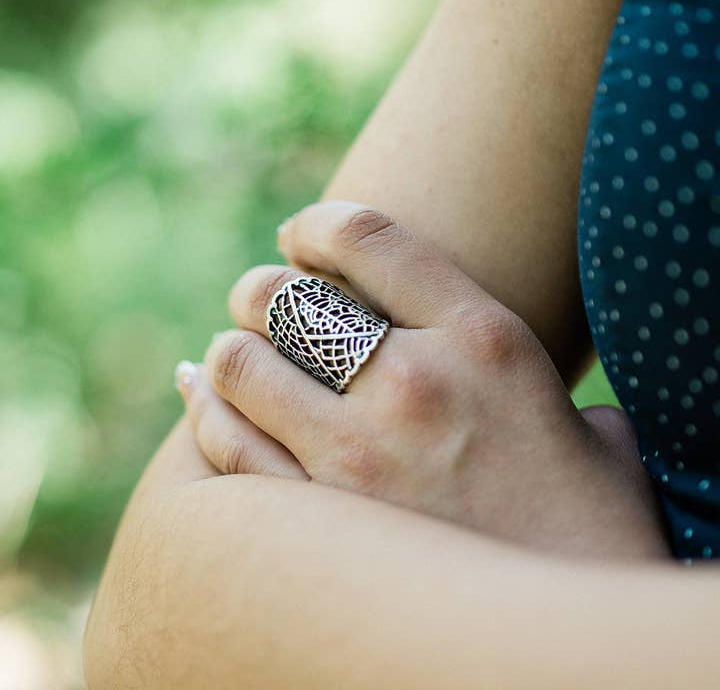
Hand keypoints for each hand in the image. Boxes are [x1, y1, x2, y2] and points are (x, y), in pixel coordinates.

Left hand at [178, 201, 665, 557]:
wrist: (560, 636)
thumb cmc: (589, 525)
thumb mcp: (593, 427)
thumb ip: (539, 383)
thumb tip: (513, 374)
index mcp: (483, 339)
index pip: (367, 236)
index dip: (316, 224)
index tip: (299, 235)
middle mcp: (412, 383)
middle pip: (285, 298)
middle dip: (260, 289)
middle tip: (259, 298)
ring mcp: (355, 457)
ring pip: (240, 364)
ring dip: (227, 348)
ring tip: (232, 350)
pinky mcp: (316, 525)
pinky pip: (226, 444)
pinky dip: (204, 409)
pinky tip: (201, 394)